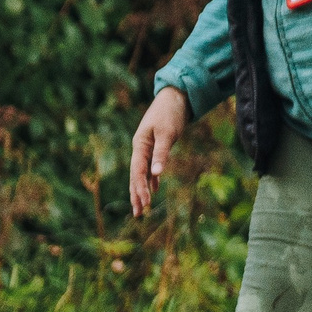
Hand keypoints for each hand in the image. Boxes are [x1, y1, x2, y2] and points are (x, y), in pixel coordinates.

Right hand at [129, 87, 190, 216]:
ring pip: (142, 173)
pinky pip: (150, 168)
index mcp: (139, 145)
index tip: (145, 204)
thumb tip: (156, 175)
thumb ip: (161, 154)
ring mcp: (147, 148)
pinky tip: (155, 189)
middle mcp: (140, 148)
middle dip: (136, 195)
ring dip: (142, 190)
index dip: (140, 188)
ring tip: (142, 207)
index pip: (137, 171)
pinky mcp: (155, 147)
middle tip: (137, 214)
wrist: (175, 97)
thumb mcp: (167, 134)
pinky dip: (152, 179)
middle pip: (135, 176)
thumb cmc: (170, 113)